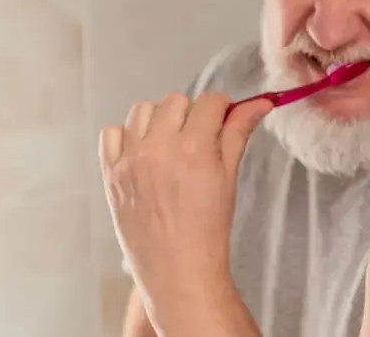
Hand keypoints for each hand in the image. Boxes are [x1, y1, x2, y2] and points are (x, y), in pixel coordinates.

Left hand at [98, 92, 271, 311]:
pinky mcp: (110, 173)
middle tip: (197, 139)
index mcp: (193, 148)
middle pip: (175, 100)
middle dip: (191, 113)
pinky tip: (142, 154)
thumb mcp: (229, 177)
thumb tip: (259, 104)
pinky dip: (126, 136)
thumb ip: (238, 134)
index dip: (221, 108)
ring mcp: (130, 160)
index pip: (209, 101)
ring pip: (141, 110)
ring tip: (169, 145)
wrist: (177, 269)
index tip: (223, 119)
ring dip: (158, 119)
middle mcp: (158, 148)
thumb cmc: (208, 228)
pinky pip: (111, 133)